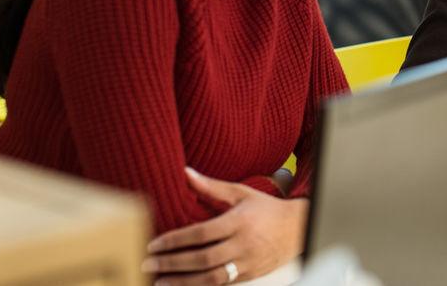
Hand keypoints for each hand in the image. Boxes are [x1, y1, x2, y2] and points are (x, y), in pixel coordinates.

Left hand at [142, 167, 308, 283]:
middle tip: (148, 264)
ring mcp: (246, 264)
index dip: (175, 241)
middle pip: (202, 259)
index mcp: (238, 222)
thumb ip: (211, 187)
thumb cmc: (266, 208)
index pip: (201, 234)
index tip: (154, 245)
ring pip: (210, 278)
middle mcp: (242, 245)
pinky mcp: (249, 276)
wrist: (298, 228)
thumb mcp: (240, 193)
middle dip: (172, 263)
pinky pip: (221, 285)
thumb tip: (186, 173)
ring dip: (182, 282)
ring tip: (160, 282)